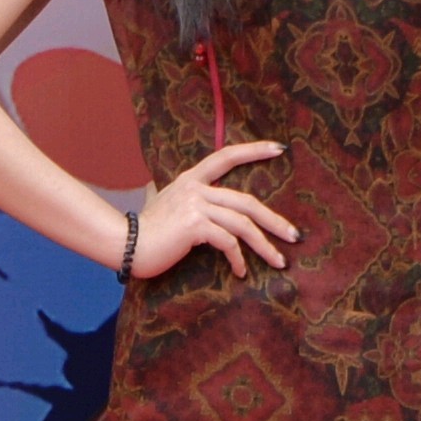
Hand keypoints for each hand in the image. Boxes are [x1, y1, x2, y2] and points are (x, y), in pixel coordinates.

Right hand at [127, 138, 296, 279]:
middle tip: (294, 236)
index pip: (226, 157)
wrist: (125, 244)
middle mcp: (195, 188)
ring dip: (264, 246)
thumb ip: (190, 202)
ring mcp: (195, 205)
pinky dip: (238, 259)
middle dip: (275, 221)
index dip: (253, 151)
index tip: (278, 149)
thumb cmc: (149, 233)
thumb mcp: (170, 207)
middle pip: (247, 201)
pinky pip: (228, 242)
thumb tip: (212, 214)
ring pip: (243, 224)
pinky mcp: (194, 225)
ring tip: (279, 261)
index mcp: (191, 179)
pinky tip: (241, 272)